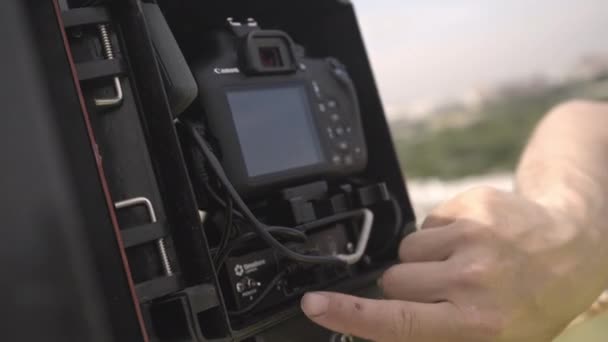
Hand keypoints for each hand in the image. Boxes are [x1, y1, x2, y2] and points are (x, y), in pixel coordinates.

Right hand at [301, 187, 607, 340]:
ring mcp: (472, 237)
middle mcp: (472, 279)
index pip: (397, 321)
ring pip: (406, 249)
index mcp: (477, 322)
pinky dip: (438, 234)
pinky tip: (470, 241)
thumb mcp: (494, 336)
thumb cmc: (534, 299)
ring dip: (422, 260)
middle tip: (439, 290)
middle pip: (392, 280)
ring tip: (461, 264)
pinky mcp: (470, 205)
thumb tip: (382, 323)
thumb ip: (435, 332)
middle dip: (403, 287)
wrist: (574, 244)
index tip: (315, 305)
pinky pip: (425, 223)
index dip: (349, 314)